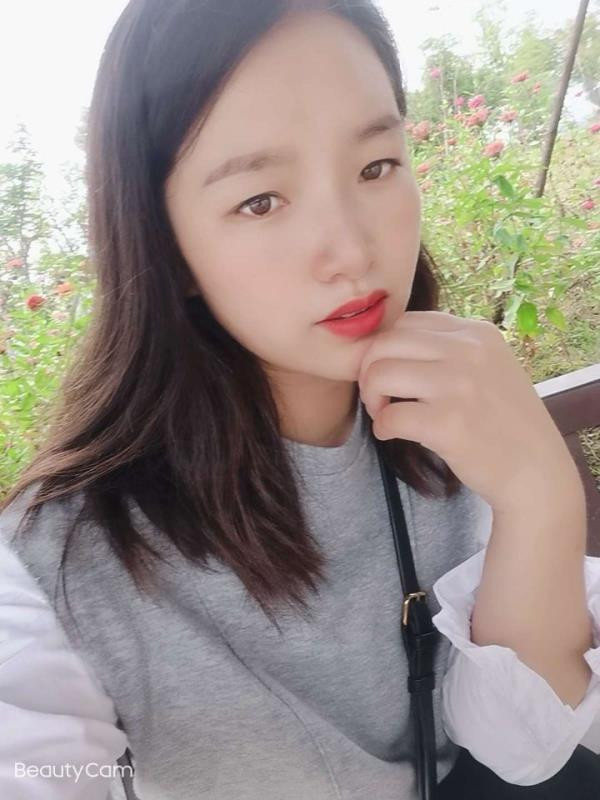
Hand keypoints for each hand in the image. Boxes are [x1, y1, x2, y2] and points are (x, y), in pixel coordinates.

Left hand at [357, 311, 583, 515]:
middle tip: (378, 397)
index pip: (406, 322)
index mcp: (476, 333)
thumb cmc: (503, 421)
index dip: (385, 349)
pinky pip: (389, 416)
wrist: (537, 470)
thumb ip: (449, 349)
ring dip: (371, 397)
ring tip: (383, 413)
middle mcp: (468, 351)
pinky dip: (381, 427)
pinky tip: (391, 434)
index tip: (390, 374)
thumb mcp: (489, 366)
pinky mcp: (448, 423)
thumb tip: (388, 345)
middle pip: (385, 343)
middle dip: (369, 370)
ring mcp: (459, 386)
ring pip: (380, 374)